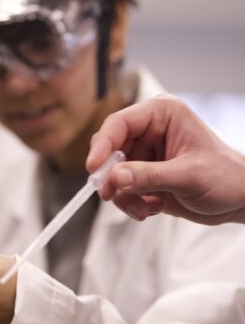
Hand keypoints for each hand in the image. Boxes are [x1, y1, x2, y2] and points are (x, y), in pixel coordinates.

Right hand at [87, 94, 244, 225]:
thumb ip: (149, 176)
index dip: (102, 146)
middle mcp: (150, 131)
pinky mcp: (144, 176)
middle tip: (113, 195)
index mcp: (162, 115)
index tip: (93, 170)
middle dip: (110, 176)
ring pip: (112, 174)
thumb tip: (115, 177)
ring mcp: (145, 155)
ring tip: (144, 207)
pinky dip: (130, 203)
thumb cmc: (225, 178)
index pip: (119, 124)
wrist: (238, 200)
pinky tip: (152, 208)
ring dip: (123, 196)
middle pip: (109, 149)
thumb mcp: (187, 176)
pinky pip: (121, 190)